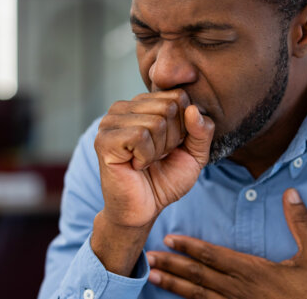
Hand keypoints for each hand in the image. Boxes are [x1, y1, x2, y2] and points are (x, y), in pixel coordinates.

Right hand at [95, 89, 214, 227]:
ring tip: (146, 161)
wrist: (144, 210)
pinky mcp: (104, 139)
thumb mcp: (195, 154)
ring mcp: (111, 121)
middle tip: (157, 156)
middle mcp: (125, 106)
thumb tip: (192, 109)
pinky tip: (135, 165)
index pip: (179, 96)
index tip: (170, 146)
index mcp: (144, 103)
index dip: (184, 127)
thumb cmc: (166, 179)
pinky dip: (145, 157)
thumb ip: (202, 130)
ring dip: (158, 150)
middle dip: (171, 139)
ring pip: (156, 122)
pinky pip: (140, 136)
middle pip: (169, 107)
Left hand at [147, 188, 306, 298]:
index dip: (190, 247)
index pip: (214, 256)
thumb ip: (301, 223)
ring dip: (175, 286)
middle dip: (173, 266)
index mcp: (254, 272)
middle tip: (148, 260)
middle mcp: (241, 291)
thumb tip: (291, 192)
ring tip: (154, 278)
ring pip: (200, 296)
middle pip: (199, 276)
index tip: (169, 239)